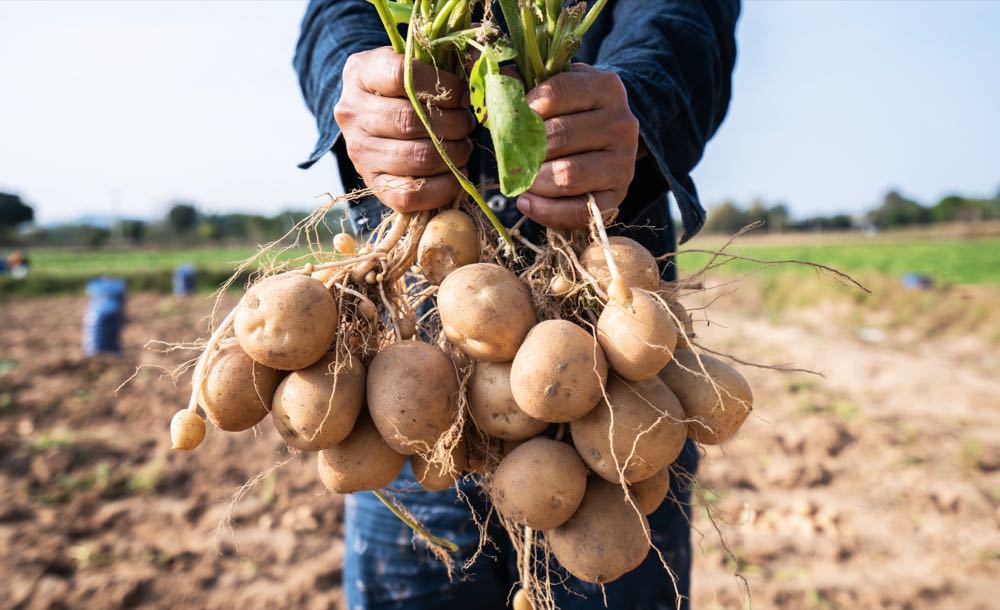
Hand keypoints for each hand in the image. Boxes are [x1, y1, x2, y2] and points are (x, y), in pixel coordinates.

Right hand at [335, 47, 473, 211]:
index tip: (462, 95)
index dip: (443, 87)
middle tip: (467, 124)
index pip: (403, 76)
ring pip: (415, 158)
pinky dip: (442, 188)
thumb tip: (482, 69)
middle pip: (410, 120)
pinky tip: (455, 174)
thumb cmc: (403, 88)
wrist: (372, 118)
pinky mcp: (372, 183)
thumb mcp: (415, 63)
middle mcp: (352, 113)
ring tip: (463, 147)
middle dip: (453, 124)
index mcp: (361, 73)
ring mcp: (359, 151)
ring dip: (452, 154)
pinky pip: (409, 194)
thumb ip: (444, 61)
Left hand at [517, 64, 639, 228]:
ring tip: (521, 178)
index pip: (555, 93)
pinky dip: (545, 210)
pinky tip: (526, 202)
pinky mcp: (617, 195)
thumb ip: (525, 83)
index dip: (524, 108)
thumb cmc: (572, 112)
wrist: (607, 140)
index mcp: (604, 87)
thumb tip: (498, 83)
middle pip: (558, 137)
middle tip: (508, 156)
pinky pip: (578, 210)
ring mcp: (623, 161)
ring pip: (567, 175)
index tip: (510, 119)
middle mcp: (620, 122)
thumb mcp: (555, 88)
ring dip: (534, 180)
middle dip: (523, 150)